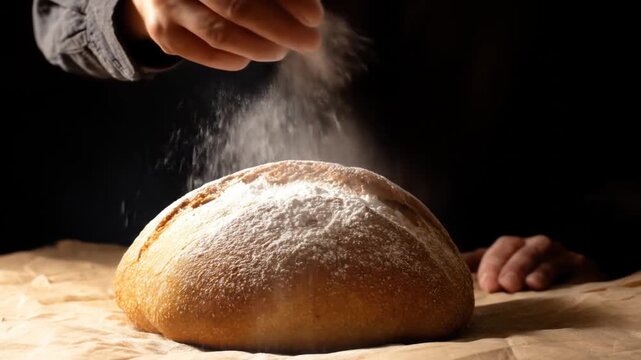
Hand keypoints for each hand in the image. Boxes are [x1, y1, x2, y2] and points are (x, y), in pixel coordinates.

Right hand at [123, 0, 323, 69]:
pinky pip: (207, 53)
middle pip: (239, 7)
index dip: (290, 0)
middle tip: (309, 41)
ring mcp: (169, 4)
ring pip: (222, 34)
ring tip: (282, 50)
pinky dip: (235, 58)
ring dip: (261, 48)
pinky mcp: (164, 32)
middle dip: (283, 29)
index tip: (315, 17)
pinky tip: (250, 56)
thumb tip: (307, 11)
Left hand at [463, 235, 601, 292]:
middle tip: (496, 287)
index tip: (483, 285)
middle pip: (514, 246)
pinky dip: (548, 271)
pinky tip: (538, 285)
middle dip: (503, 265)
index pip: (498, 248)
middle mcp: (532, 245)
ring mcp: (555, 252)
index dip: (489, 262)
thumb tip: (449, 270)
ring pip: (536, 251)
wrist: (575, 300)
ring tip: (514, 286)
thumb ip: (476, 272)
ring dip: (523, 266)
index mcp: (512, 249)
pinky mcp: (578, 263)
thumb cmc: (527, 291)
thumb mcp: (500, 282)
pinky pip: (563, 262)